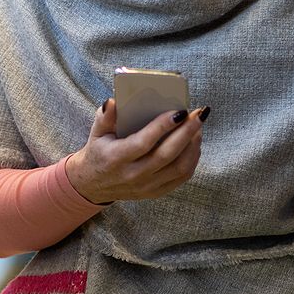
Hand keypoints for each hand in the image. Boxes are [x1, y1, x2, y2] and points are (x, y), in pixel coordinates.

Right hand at [67, 99, 208, 204]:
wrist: (94, 185)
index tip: (179, 111)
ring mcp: (146, 186)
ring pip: (179, 168)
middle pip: (166, 155)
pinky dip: (192, 159)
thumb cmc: (99, 152)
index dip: (163, 126)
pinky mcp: (156, 192)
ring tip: (198, 126)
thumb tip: (115, 101)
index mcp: (116, 158)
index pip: (143, 142)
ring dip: (193, 146)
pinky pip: (181, 177)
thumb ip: (105, 116)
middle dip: (187, 132)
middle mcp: (133, 175)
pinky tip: (195, 143)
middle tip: (198, 114)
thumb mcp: (96, 133)